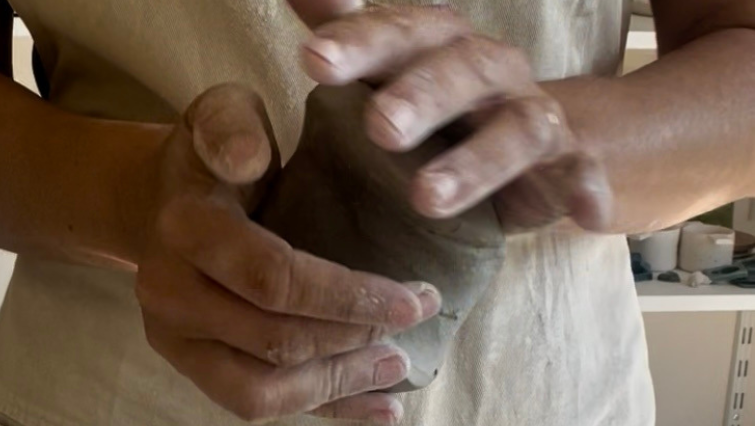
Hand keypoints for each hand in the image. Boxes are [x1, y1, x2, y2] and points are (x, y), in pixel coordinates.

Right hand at [135, 84, 439, 423]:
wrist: (159, 201)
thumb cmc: (208, 155)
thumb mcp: (220, 114)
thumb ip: (232, 126)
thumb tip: (251, 160)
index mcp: (185, 227)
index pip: (274, 278)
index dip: (348, 297)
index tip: (414, 298)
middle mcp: (170, 292)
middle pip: (274, 340)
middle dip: (356, 336)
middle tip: (418, 315)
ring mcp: (174, 337)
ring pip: (259, 390)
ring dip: (339, 384)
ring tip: (398, 365)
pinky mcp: (190, 362)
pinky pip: (251, 404)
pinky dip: (321, 409)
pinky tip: (377, 408)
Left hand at [288, 2, 613, 232]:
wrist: (536, 142)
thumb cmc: (447, 109)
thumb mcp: (396, 71)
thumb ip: (353, 37)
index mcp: (439, 47)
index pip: (400, 32)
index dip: (359, 41)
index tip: (313, 60)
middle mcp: (489, 72)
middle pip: (460, 70)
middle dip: (420, 96)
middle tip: (379, 127)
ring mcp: (533, 116)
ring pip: (516, 128)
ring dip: (475, 162)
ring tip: (427, 198)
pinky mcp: (570, 163)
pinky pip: (582, 172)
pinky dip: (584, 188)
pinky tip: (584, 211)